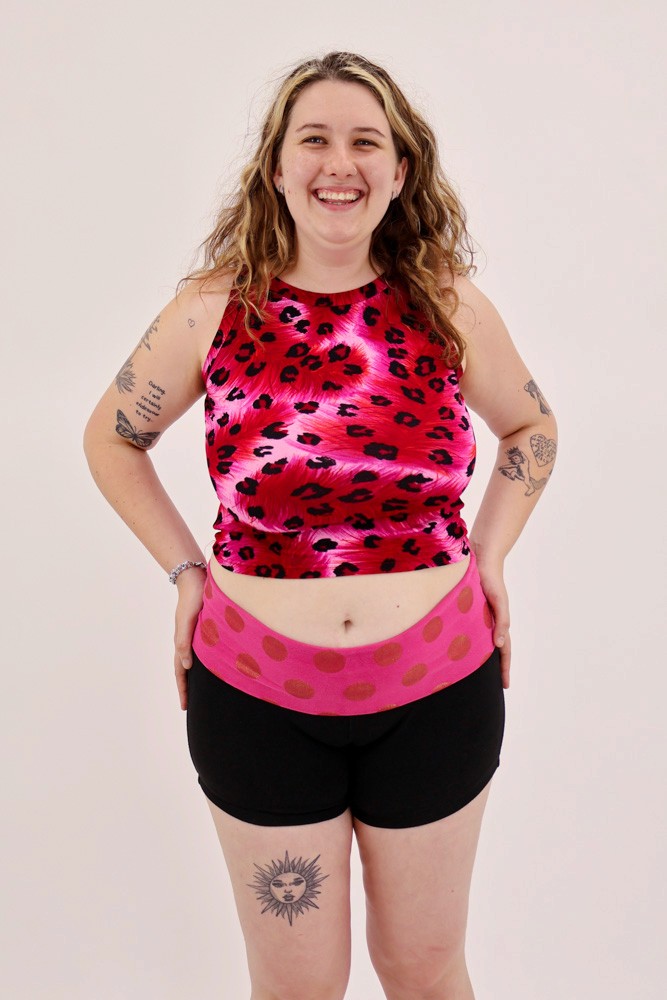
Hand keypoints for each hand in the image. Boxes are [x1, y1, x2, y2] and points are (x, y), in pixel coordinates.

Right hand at [173, 567, 206, 709]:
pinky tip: (215, 666)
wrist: (196, 578)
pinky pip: (203, 651)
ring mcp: (195, 635)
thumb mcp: (188, 621)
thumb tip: (188, 666)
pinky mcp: (204, 628)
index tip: (185, 707)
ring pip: (195, 662)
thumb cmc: (193, 598)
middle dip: (188, 688)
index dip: (183, 690)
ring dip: (197, 677)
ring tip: (203, 691)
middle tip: (191, 706)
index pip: (181, 672)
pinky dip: (206, 663)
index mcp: (182, 642)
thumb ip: (184, 642)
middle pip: (186, 670)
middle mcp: (187, 641)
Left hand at [475, 558, 510, 688]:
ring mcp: (479, 617)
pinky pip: (468, 631)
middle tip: (491, 687)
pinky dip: (466, 642)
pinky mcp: (468, 610)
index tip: (505, 686)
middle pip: (493, 651)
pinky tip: (457, 649)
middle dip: (493, 668)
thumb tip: (499, 644)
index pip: (504, 651)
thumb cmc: (491, 579)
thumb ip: (501, 621)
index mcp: (499, 622)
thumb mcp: (498, 601)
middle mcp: (489, 622)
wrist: (480, 558)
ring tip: (472, 674)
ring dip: (479, 658)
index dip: (504, 668)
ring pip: (480, 643)